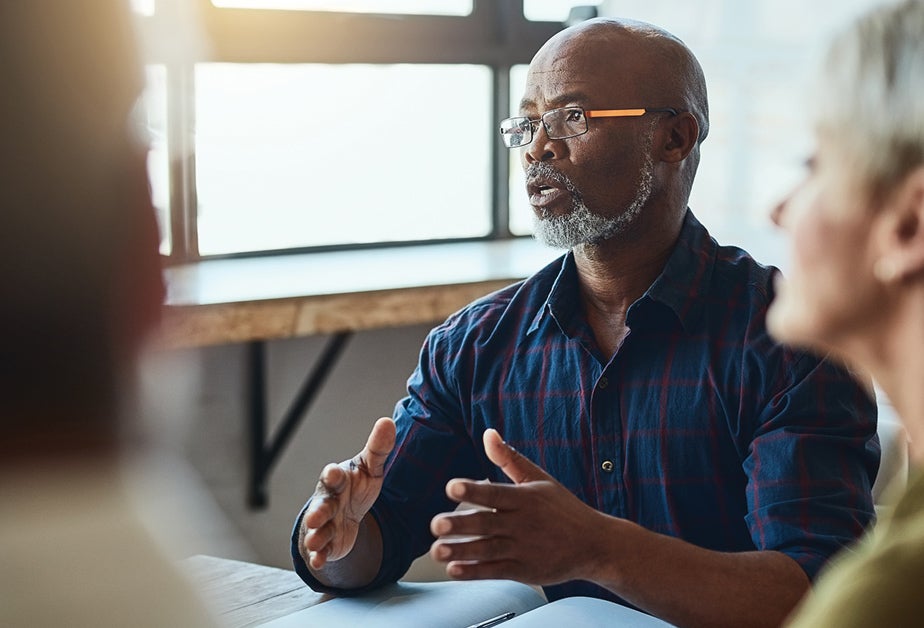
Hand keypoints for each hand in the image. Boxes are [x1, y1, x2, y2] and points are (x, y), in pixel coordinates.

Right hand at [301, 417, 395, 569]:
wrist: (347, 513)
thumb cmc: (357, 486)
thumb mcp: (370, 468)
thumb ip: (378, 448)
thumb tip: (387, 421)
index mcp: (338, 480)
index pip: (334, 476)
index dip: (333, 475)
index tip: (334, 472)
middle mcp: (328, 501)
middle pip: (321, 505)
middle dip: (318, 510)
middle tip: (316, 516)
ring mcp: (325, 523)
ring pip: (318, 529)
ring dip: (317, 535)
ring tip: (316, 540)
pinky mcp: (327, 543)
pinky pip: (321, 550)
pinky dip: (319, 556)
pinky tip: (320, 560)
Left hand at [428, 428, 607, 584]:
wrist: (595, 545)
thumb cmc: (564, 509)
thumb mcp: (539, 479)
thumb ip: (509, 459)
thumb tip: (488, 433)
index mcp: (525, 498)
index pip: (495, 493)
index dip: (473, 490)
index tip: (452, 487)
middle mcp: (522, 524)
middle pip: (487, 523)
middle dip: (460, 525)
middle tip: (436, 524)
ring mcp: (523, 549)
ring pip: (487, 550)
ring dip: (461, 551)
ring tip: (437, 551)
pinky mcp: (524, 570)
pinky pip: (495, 572)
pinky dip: (475, 572)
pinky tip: (454, 570)